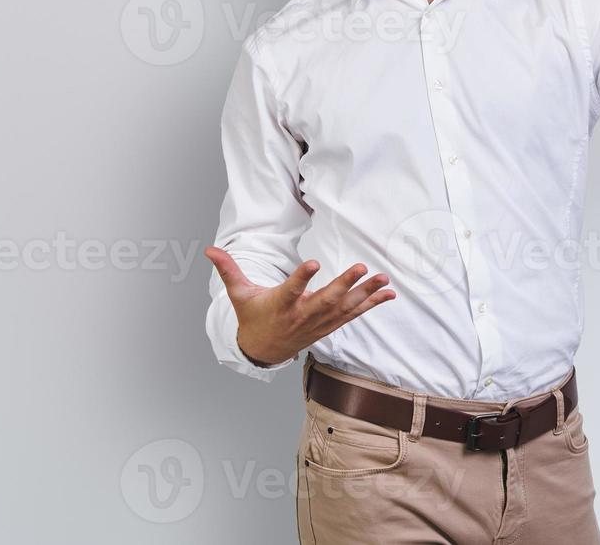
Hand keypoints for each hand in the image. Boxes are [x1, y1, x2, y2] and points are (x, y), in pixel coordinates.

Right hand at [205, 248, 394, 366]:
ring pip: (345, 307)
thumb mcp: (239, 294)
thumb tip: (210, 250)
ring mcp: (320, 322)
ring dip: (366, 293)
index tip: (311, 263)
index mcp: (280, 305)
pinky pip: (354, 314)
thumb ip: (229, 270)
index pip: (291, 290)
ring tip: (383, 278)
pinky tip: (389, 293)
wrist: (264, 350)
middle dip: (345, 285)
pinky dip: (372, 303)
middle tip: (361, 268)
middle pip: (326, 300)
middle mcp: (303, 314)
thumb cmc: (253, 317)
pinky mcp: (330, 324)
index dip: (301, 278)